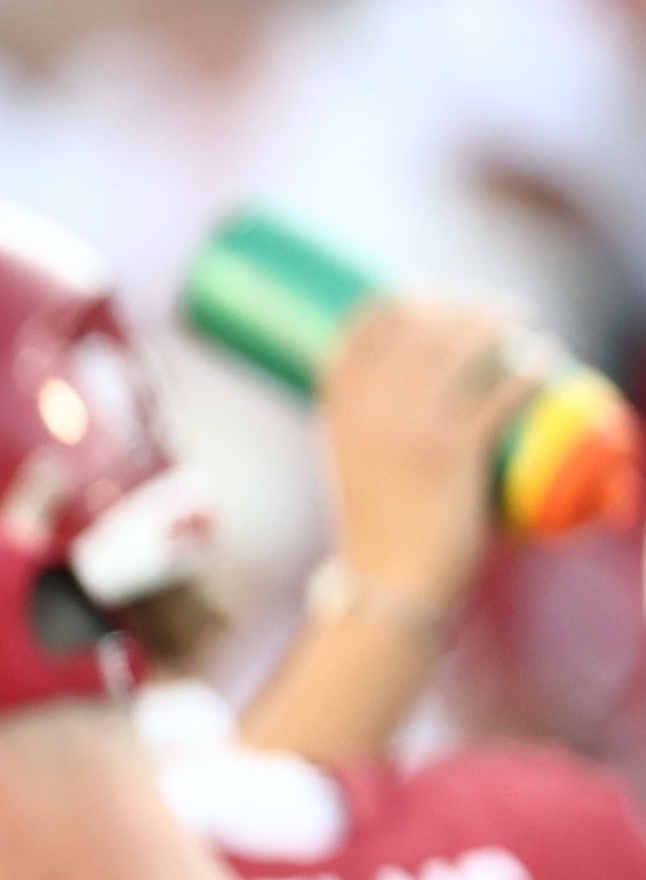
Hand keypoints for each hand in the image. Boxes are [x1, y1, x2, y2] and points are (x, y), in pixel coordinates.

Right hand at [318, 291, 530, 621]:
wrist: (386, 587)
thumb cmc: (374, 534)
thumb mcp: (352, 474)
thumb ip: (370, 437)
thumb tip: (403, 407)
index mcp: (337, 419)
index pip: (357, 338)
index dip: (390, 304)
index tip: (417, 292)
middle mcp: (371, 418)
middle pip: (416, 332)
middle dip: (455, 304)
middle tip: (484, 303)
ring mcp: (414, 435)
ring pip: (462, 353)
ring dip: (495, 323)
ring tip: (516, 316)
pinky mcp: (456, 457)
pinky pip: (500, 396)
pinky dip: (527, 369)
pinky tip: (542, 356)